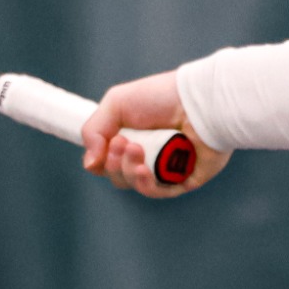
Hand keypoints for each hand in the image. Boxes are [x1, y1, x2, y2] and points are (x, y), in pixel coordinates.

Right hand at [80, 69, 231, 198]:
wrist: (198, 100)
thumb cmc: (162, 96)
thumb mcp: (116, 104)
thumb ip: (94, 131)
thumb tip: (90, 165)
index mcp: (133, 138)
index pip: (106, 162)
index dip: (101, 160)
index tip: (109, 143)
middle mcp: (148, 155)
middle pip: (118, 176)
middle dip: (115, 163)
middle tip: (125, 143)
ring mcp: (166, 169)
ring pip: (136, 185)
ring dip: (128, 171)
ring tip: (136, 151)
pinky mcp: (184, 179)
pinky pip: (159, 191)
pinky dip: (146, 184)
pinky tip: (144, 170)